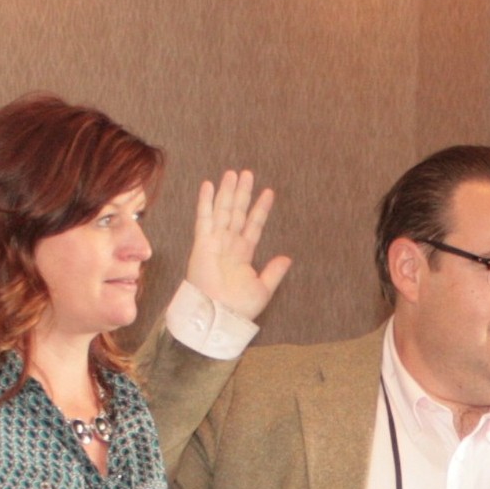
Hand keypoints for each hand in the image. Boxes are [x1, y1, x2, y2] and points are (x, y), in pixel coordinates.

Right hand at [186, 170, 291, 320]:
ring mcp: (215, 242)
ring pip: (223, 211)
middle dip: (242, 194)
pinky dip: (206, 201)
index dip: (260, 209)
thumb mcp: (263, 288)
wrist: (218, 315)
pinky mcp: (202, 243)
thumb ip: (274, 272)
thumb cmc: (238, 307)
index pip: (254, 225)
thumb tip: (287, 258)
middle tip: (246, 173)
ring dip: (227, 192)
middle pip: (237, 213)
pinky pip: (204, 218)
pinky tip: (209, 185)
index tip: (268, 192)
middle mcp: (229, 245)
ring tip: (233, 173)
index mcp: (243, 255)